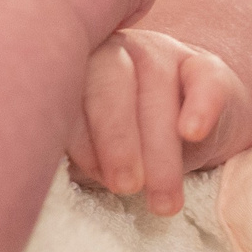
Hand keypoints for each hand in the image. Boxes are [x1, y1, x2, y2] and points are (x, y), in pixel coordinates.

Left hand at [65, 28, 249, 214]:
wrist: (187, 123)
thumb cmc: (124, 140)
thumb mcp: (92, 146)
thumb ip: (73, 152)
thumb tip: (45, 176)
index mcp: (76, 67)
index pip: (69, 91)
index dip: (80, 135)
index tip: (93, 176)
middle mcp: (114, 52)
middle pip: (111, 83)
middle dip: (118, 140)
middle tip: (126, 187)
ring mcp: (161, 53)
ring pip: (157, 89)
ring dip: (160, 148)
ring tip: (162, 200)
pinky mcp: (206, 66)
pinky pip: (205, 80)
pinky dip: (200, 106)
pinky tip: (192, 133)